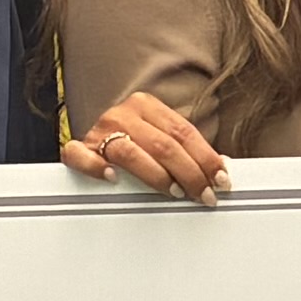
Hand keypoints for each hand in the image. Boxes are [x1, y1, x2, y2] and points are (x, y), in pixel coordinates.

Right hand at [65, 94, 230, 199]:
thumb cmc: (130, 140)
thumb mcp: (159, 136)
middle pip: (163, 145)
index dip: (206, 157)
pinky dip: (97, 168)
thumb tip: (220, 167)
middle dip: (190, 173)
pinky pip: (83, 157)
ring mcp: (100, 131)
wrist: (89, 139)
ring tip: (176, 193)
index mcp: (146, 105)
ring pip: (132, 153)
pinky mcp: (79, 148)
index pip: (183, 132)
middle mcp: (123, 114)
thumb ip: (185, 149)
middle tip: (205, 195)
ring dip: (158, 177)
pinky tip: (112, 179)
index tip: (221, 179)